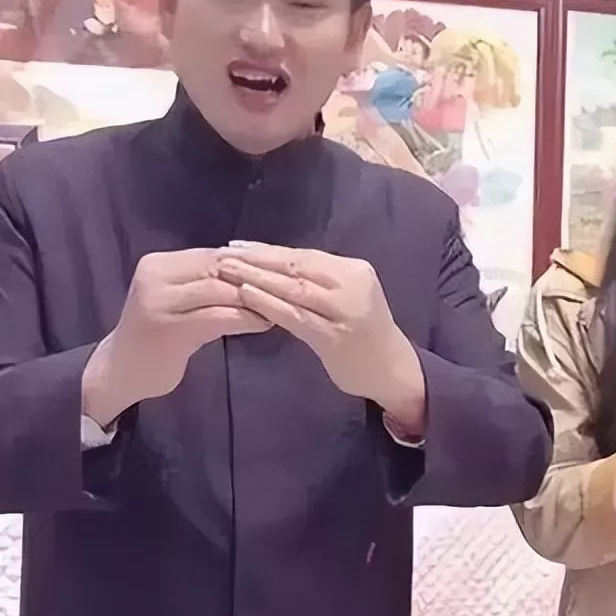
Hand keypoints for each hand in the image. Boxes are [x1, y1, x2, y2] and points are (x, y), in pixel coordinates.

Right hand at [82, 249, 270, 426]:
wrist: (119, 373)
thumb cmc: (157, 337)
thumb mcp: (179, 301)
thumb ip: (205, 282)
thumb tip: (255, 268)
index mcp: (159, 263)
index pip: (214, 254)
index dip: (250, 262)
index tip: (281, 271)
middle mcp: (155, 275)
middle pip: (218, 268)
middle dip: (256, 278)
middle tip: (290, 288)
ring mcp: (158, 301)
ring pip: (219, 290)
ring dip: (255, 298)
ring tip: (282, 306)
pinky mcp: (168, 329)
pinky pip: (217, 317)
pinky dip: (245, 319)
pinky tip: (264, 324)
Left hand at [216, 244, 426, 433]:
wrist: (393, 371)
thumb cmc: (363, 334)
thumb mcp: (345, 298)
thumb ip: (317, 282)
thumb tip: (271, 264)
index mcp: (354, 270)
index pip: (303, 255)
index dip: (267, 250)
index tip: (236, 244)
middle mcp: (353, 284)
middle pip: (296, 266)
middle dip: (256, 259)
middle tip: (222, 254)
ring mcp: (346, 310)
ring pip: (294, 288)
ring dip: (255, 278)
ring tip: (224, 271)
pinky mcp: (336, 337)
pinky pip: (296, 316)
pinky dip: (268, 304)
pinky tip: (245, 296)